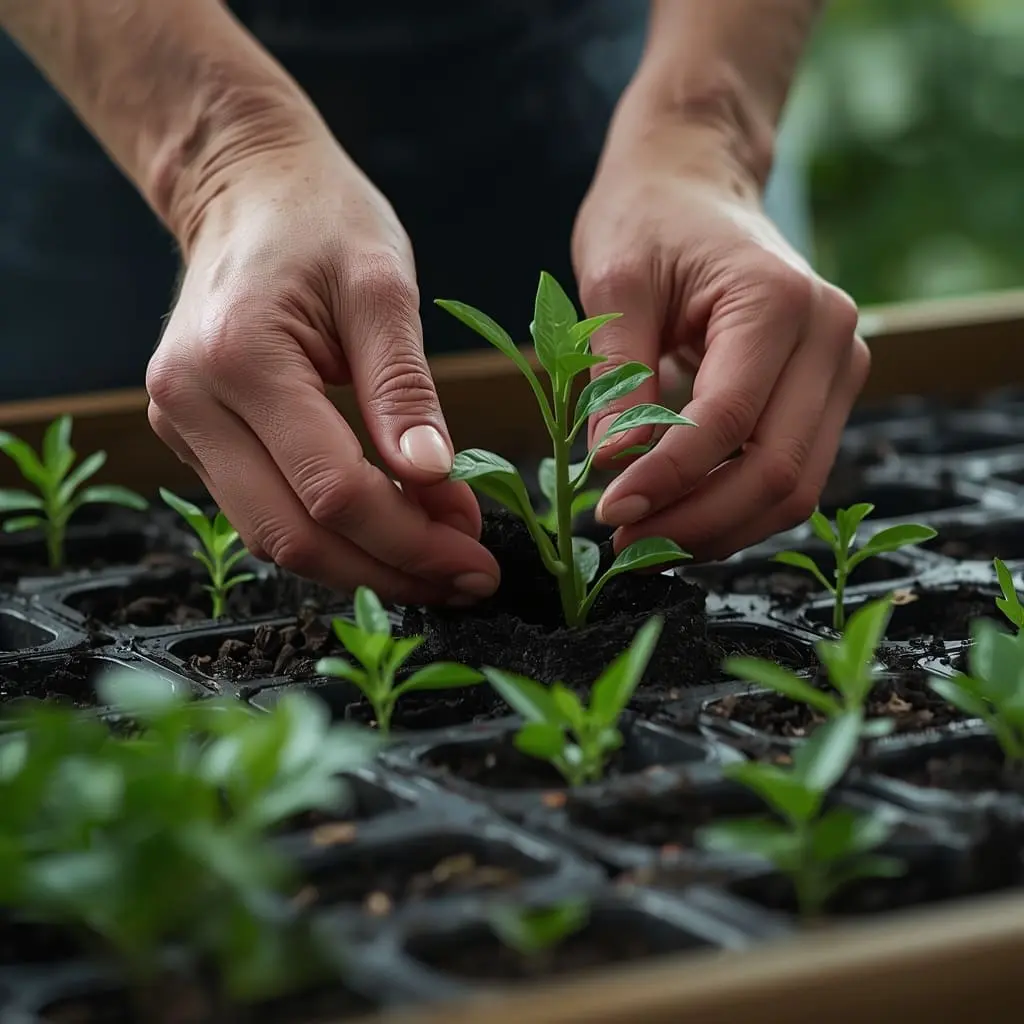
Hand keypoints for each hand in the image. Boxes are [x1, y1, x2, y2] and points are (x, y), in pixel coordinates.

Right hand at [147, 132, 498, 604]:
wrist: (247, 191)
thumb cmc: (321, 219)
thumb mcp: (383, 286)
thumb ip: (405, 388)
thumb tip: (436, 481)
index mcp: (239, 359)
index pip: (332, 489)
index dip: (411, 538)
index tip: (477, 556)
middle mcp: (191, 403)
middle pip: (294, 536)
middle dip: (390, 570)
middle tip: (466, 579)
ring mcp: (182, 426)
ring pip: (274, 538)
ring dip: (362, 565)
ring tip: (438, 563)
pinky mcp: (195, 438)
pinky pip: (265, 512)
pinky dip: (331, 536)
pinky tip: (391, 532)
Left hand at [572, 126, 867, 560]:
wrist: (694, 183)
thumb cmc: (648, 220)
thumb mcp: (615, 285)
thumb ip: (616, 378)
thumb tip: (616, 470)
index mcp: (777, 301)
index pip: (729, 421)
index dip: (668, 480)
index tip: (609, 515)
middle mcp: (830, 336)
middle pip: (777, 470)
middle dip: (698, 522)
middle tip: (626, 547)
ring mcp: (840, 366)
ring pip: (794, 485)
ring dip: (719, 527)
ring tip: (647, 541)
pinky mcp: (826, 392)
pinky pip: (790, 471)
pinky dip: (736, 507)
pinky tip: (680, 515)